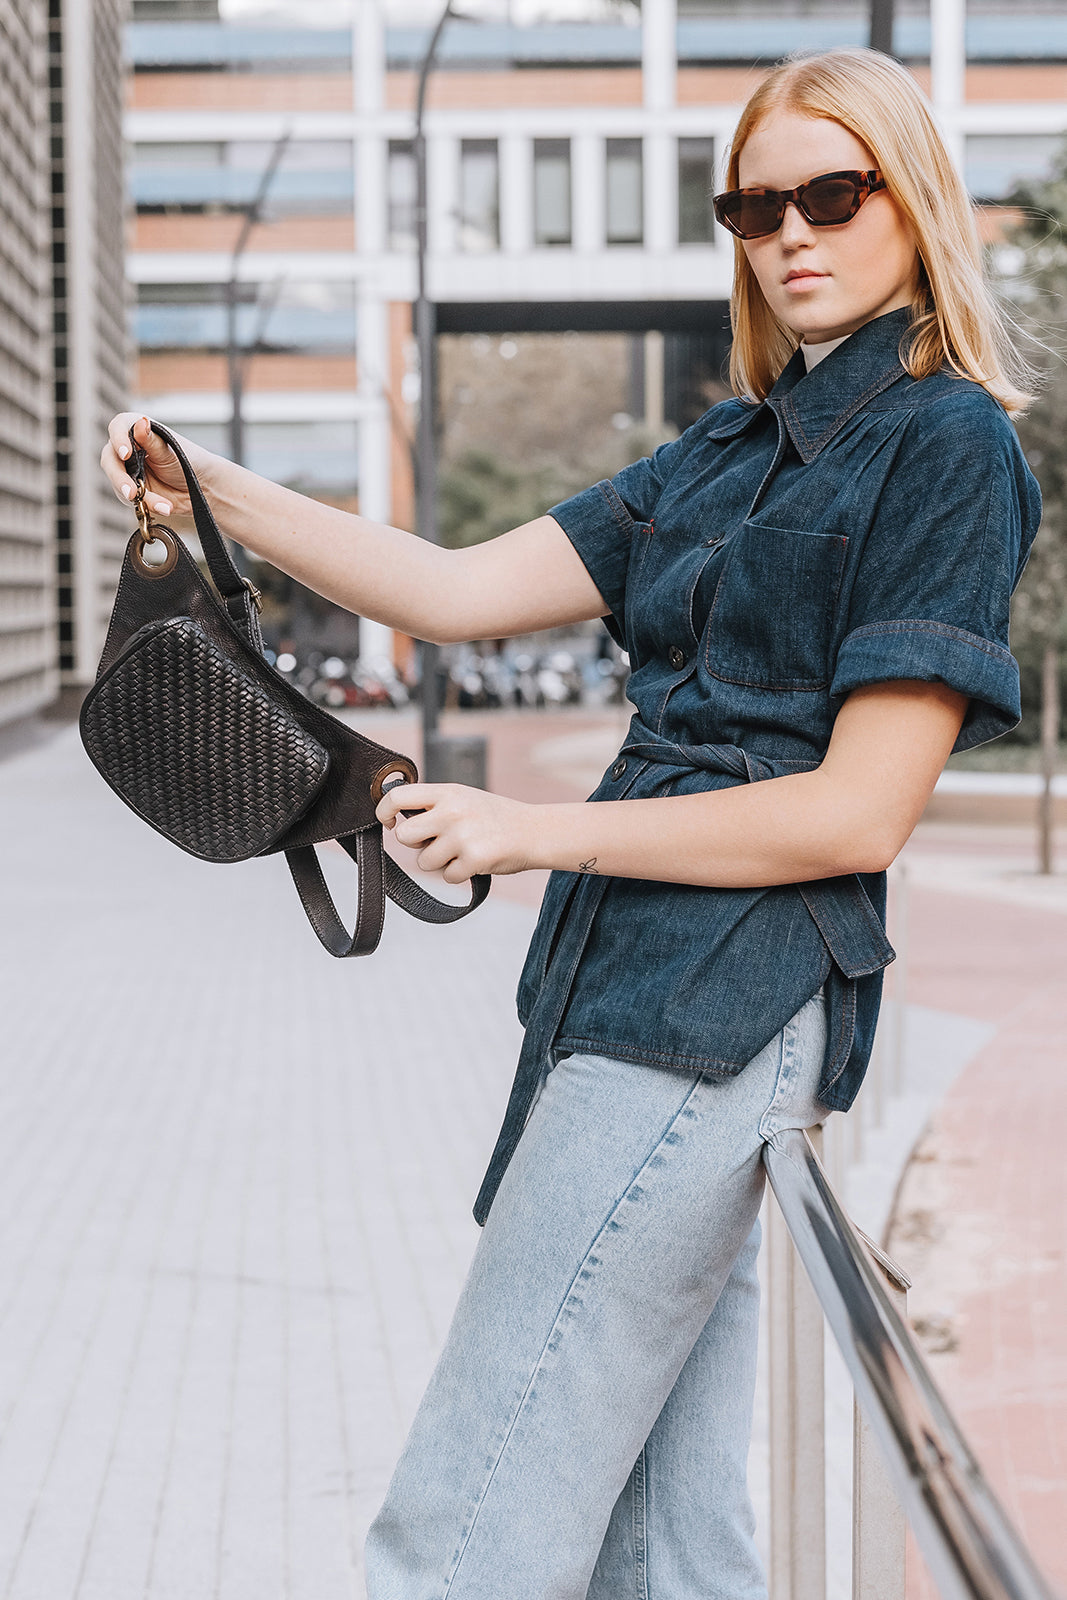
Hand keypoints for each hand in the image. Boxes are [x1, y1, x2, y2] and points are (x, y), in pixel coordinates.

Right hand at [99, 412, 214, 521]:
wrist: (201, 487)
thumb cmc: (188, 460)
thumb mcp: (170, 450)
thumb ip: (151, 439)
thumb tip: (141, 422)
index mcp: (137, 431)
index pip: (118, 428)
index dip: (118, 439)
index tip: (125, 453)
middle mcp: (128, 449)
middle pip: (111, 460)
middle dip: (119, 478)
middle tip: (131, 492)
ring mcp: (128, 471)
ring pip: (119, 483)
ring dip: (138, 496)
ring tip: (162, 504)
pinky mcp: (132, 491)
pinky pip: (132, 500)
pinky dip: (148, 504)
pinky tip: (164, 507)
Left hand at [375, 783, 540, 881]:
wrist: (534, 831)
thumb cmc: (494, 817)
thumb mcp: (463, 798)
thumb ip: (433, 805)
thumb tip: (398, 820)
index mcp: (447, 792)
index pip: (398, 796)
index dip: (384, 811)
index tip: (389, 822)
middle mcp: (452, 811)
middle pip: (404, 836)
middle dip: (415, 844)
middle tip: (435, 842)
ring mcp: (463, 836)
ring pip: (424, 862)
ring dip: (440, 863)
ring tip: (463, 850)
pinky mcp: (474, 859)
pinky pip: (447, 877)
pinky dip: (459, 874)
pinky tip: (475, 861)